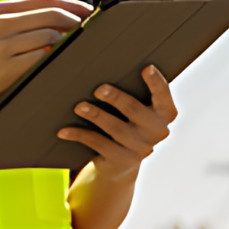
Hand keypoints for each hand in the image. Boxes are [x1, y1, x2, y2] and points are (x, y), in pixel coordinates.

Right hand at [0, 0, 93, 121]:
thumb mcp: (0, 37)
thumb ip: (26, 26)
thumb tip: (64, 22)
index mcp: (2, 11)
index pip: (47, 0)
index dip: (73, 5)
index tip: (89, 12)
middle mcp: (2, 22)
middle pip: (53, 13)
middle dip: (77, 21)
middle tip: (91, 29)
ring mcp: (4, 43)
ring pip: (51, 33)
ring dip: (68, 41)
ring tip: (77, 49)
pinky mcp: (7, 64)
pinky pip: (42, 56)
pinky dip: (54, 58)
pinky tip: (59, 63)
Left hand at [58, 65, 177, 181]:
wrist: (121, 163)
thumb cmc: (127, 121)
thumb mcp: (135, 108)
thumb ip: (133, 89)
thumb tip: (105, 64)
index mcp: (165, 114)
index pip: (163, 97)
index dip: (157, 83)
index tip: (147, 68)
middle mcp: (157, 132)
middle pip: (136, 112)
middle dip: (117, 99)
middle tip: (99, 89)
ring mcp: (141, 149)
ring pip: (117, 129)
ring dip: (96, 116)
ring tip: (79, 107)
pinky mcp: (122, 160)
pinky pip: (99, 144)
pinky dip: (80, 135)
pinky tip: (64, 131)